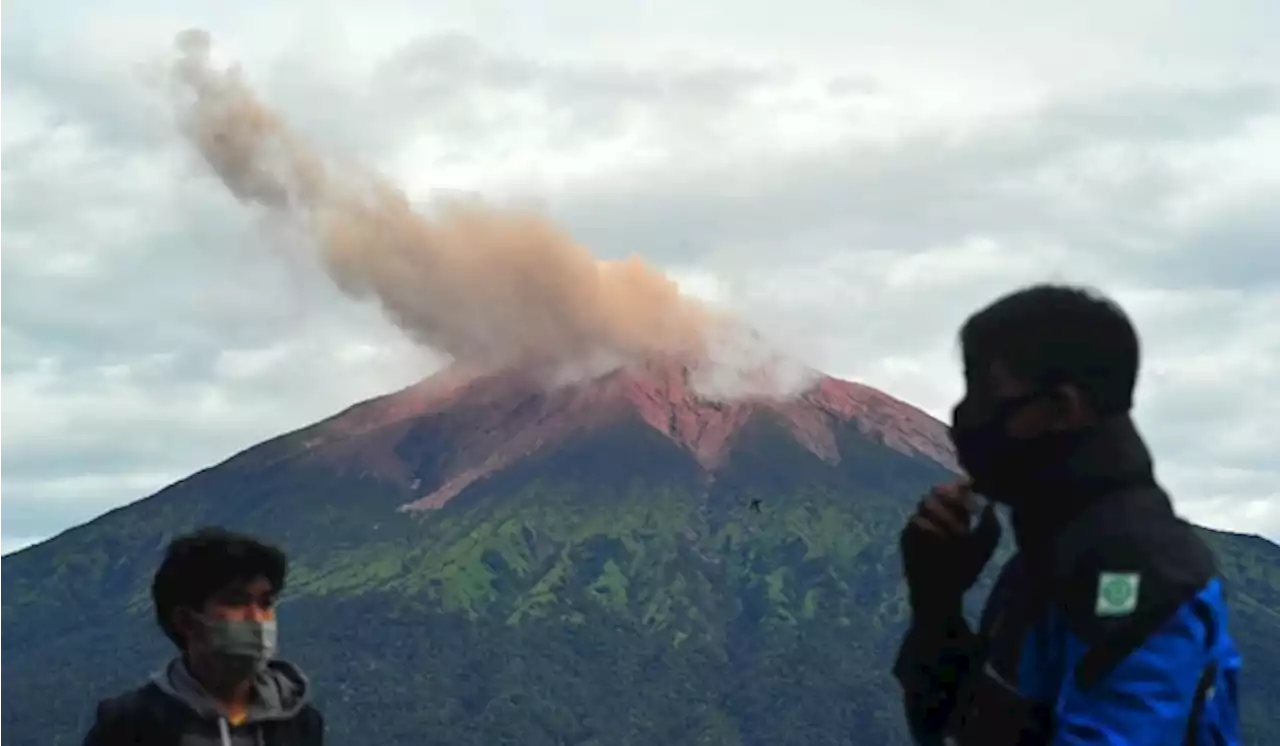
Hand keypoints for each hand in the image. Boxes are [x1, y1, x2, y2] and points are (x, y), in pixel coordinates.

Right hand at [899, 480, 1000, 615]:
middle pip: (936, 491)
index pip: (952, 488)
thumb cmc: (965, 569)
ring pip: (926, 504)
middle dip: (953, 498)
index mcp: (952, 513)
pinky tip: (946, 541)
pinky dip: (934, 529)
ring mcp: (916, 524)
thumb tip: (990, 503)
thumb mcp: (984, 548)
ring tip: (961, 532)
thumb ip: (990, 525)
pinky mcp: (906, 537)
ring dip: (947, 515)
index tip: (975, 498)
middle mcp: (932, 515)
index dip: (962, 488)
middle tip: (968, 513)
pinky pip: (917, 522)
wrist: (944, 594)